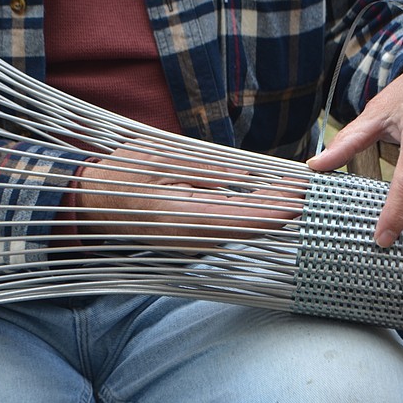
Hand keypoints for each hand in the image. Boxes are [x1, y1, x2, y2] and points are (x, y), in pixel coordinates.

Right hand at [78, 146, 302, 246]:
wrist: (94, 205)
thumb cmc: (121, 177)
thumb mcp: (162, 160)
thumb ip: (206, 171)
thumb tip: (245, 177)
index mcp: (182, 218)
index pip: (240, 220)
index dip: (274, 210)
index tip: (301, 198)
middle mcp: (192, 238)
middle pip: (247, 227)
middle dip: (280, 207)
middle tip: (308, 186)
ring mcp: (193, 242)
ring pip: (241, 229)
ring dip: (268, 211)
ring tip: (295, 188)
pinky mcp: (194, 238)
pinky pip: (230, 228)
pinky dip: (252, 214)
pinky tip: (268, 198)